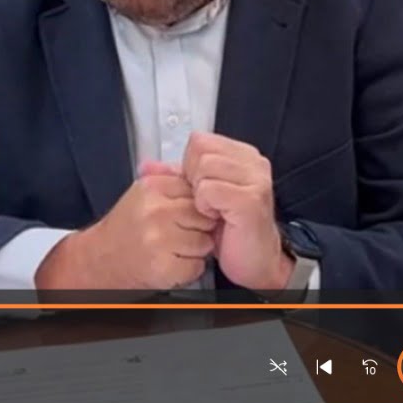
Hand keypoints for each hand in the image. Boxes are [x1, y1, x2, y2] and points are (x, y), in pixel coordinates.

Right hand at [35, 161, 217, 290]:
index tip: (183, 214)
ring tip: (171, 248)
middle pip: (205, 217)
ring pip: (205, 243)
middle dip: (199, 228)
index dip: (197, 206)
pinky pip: (196, 267)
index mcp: (153, 188)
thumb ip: (172, 178)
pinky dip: (188, 269)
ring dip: (194, 250)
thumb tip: (205, 173)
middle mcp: (155, 211)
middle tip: (177, 233)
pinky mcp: (162, 267)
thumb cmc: (126, 228)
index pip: (200, 191)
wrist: (98, 260)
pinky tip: (169, 262)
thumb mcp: (144, 192)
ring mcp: (159, 240)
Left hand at [181, 131, 293, 291]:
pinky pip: (209, 190)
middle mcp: (253, 162)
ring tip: (212, 211)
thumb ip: (177, 177)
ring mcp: (255, 179)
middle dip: (193, 178)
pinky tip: (216, 218)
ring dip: (199, 194)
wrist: (255, 262)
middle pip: (200, 150)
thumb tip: (147, 165)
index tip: (200, 188)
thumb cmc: (232, 232)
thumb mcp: (201, 197)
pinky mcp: (249, 199)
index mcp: (243, 156)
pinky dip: (205, 207)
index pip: (200, 141)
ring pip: (204, 167)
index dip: (190, 166)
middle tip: (206, 202)